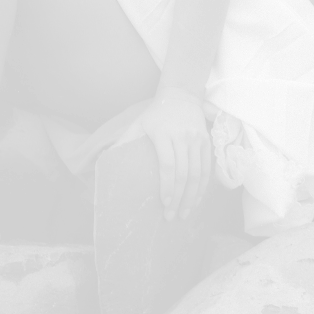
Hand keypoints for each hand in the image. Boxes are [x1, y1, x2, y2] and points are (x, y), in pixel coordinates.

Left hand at [132, 86, 212, 221]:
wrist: (181, 97)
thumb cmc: (155, 115)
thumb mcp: (138, 124)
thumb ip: (124, 141)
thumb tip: (106, 159)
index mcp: (163, 133)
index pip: (168, 164)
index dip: (167, 185)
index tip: (164, 203)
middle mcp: (182, 136)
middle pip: (183, 173)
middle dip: (179, 198)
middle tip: (172, 216)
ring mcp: (197, 139)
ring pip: (197, 173)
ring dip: (192, 196)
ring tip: (185, 213)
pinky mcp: (206, 141)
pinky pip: (207, 167)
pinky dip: (203, 186)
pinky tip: (197, 199)